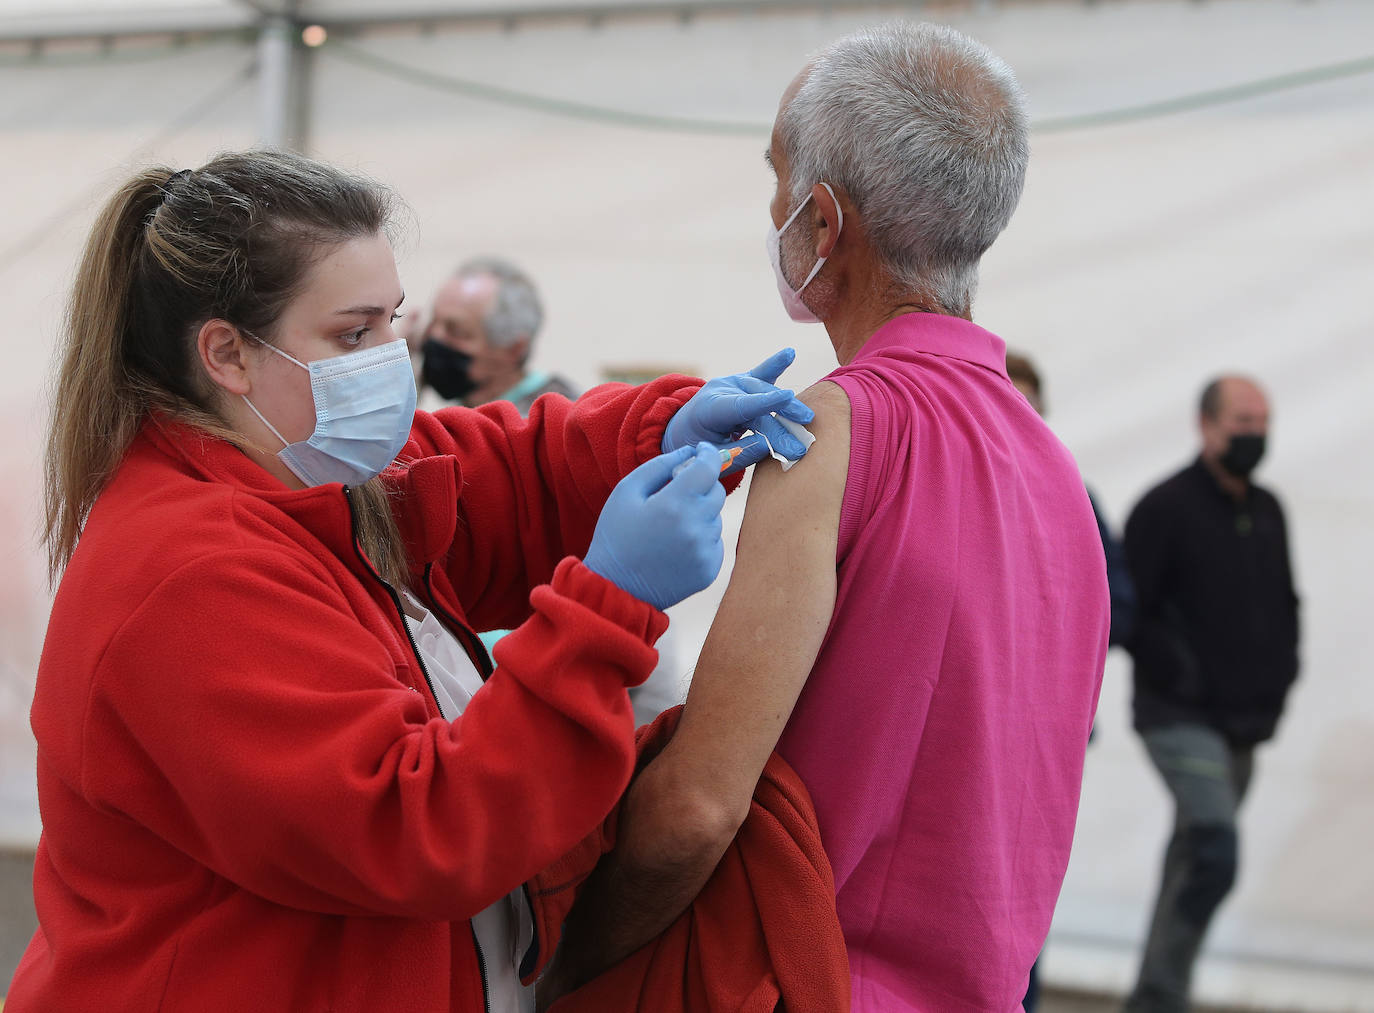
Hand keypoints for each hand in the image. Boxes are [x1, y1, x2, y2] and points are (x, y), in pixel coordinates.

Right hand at [584, 444, 727, 610]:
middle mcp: (695, 528)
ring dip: (700, 514)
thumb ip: (659, 465)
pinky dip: (701, 538)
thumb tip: (689, 451)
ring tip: (670, 527)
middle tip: (676, 494)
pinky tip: (676, 546)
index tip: (702, 452)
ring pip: (716, 518)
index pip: (708, 468)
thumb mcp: (626, 492)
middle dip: (701, 486)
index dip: (708, 455)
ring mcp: (704, 552)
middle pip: (716, 492)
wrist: (615, 588)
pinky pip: (715, 542)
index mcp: (673, 504)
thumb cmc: (616, 536)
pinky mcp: (709, 570)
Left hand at [663, 348, 814, 464]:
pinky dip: (776, 365)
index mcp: (709, 409)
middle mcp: (722, 390)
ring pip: (765, 392)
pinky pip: (762, 374)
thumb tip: (770, 446)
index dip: (764, 402)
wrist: (683, 431)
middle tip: (801, 444)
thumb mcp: (714, 456)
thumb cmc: (698, 447)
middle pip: (757, 404)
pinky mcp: (744, 383)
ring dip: (787, 407)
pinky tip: (789, 353)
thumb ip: (741, 451)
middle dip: (781, 423)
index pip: (740, 406)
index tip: (788, 397)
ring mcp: (733, 383)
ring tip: (807, 418)